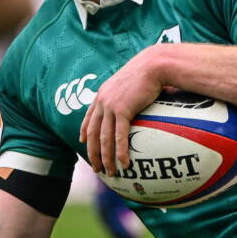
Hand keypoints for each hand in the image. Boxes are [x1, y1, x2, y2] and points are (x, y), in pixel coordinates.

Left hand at [79, 47, 165, 174]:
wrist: (153, 64)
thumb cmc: (148, 71)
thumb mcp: (130, 82)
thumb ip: (126, 94)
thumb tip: (134, 101)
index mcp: (103, 94)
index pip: (89, 117)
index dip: (84, 131)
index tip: (83, 142)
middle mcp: (102, 101)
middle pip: (93, 133)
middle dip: (93, 153)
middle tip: (97, 168)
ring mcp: (110, 106)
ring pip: (104, 139)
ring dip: (106, 158)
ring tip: (110, 172)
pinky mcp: (122, 110)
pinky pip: (119, 136)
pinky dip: (120, 152)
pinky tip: (124, 164)